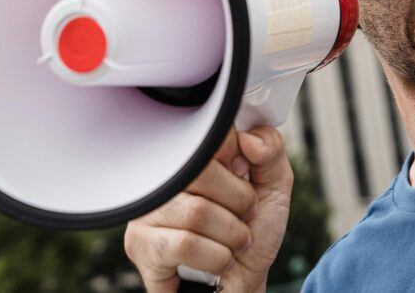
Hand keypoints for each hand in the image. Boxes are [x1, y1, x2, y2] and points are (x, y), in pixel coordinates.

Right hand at [124, 126, 293, 292]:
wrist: (243, 283)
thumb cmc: (253, 232)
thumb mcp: (274, 187)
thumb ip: (271, 151)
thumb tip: (249, 139)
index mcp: (193, 156)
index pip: (211, 137)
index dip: (240, 163)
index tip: (245, 179)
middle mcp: (164, 177)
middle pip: (202, 173)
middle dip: (239, 203)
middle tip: (242, 217)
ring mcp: (147, 210)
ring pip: (196, 212)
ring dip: (231, 235)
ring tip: (231, 243)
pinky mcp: (140, 245)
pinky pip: (186, 244)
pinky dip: (217, 257)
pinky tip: (216, 260)